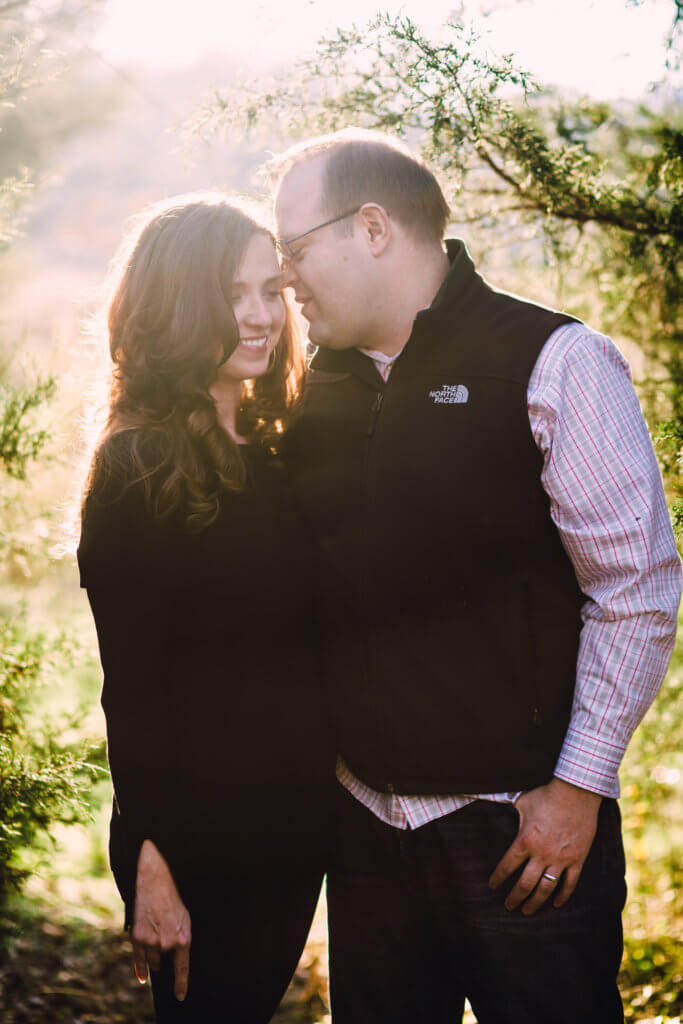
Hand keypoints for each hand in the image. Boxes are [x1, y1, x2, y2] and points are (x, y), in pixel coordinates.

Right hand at [132, 839, 191, 1000]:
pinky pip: (138, 960)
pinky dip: (141, 970)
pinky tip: (143, 977)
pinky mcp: (138, 938)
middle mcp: (167, 944)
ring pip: (153, 961)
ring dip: (154, 958)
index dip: (181, 984)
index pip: (182, 969)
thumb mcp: (185, 920)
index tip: (180, 996)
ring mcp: (151, 942)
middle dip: (164, 956)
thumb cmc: (173, 901)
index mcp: (183, 939)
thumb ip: (181, 940)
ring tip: (156, 937)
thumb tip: (178, 957)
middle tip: (163, 937)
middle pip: (164, 962)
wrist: (155, 884)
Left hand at [488, 778, 601, 914]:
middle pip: (525, 884)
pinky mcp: (577, 859)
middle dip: (515, 898)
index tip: (492, 886)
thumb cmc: (546, 795)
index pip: (507, 866)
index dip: (498, 878)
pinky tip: (556, 904)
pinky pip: (570, 884)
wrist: (576, 792)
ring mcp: (561, 859)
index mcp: (525, 840)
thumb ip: (511, 812)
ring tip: (527, 911)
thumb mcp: (522, 802)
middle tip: (509, 906)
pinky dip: (563, 896)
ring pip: (546, 889)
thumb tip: (497, 808)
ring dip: (535, 902)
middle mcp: (541, 854)